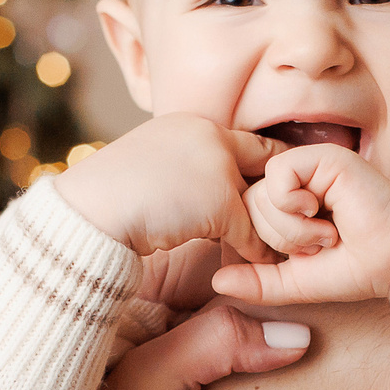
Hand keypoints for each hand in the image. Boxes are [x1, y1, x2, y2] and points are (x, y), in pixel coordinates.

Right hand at [55, 114, 284, 263]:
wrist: (89, 214)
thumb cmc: (107, 202)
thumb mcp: (150, 173)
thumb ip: (186, 178)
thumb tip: (209, 204)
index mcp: (188, 124)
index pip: (240, 141)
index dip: (260, 166)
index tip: (276, 186)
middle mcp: (206, 135)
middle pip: (262, 162)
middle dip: (280, 189)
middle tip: (300, 212)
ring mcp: (214, 165)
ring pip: (259, 198)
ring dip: (270, 223)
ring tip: (284, 241)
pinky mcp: (219, 201)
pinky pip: (250, 231)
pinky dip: (256, 251)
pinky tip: (261, 265)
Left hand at [211, 144, 389, 304]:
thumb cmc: (354, 269)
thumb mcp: (295, 282)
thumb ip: (258, 282)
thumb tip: (218, 282)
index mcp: (284, 206)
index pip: (242, 219)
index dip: (261, 245)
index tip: (299, 258)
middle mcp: (293, 182)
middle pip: (246, 207)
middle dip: (278, 239)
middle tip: (318, 245)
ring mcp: (307, 166)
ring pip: (259, 194)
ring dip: (290, 228)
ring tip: (326, 234)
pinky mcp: (321, 156)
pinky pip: (278, 176)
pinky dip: (295, 206)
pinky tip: (323, 213)